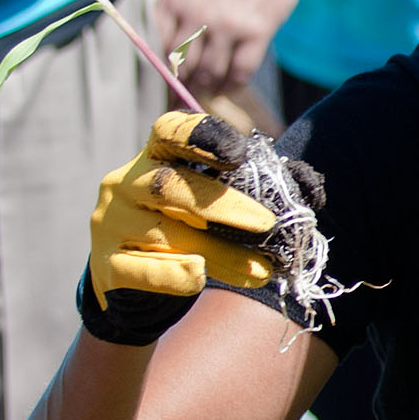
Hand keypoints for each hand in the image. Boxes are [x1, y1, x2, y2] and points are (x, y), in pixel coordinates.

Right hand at [87, 112, 280, 339]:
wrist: (140, 288)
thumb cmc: (189, 233)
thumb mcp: (217, 205)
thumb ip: (259, 190)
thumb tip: (312, 189)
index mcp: (155, 156)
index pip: (170, 131)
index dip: (203, 136)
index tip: (239, 153)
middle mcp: (126, 183)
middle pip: (169, 184)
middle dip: (222, 205)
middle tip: (267, 223)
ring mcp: (111, 224)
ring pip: (166, 234)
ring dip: (219, 253)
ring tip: (261, 270)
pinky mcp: (107, 266)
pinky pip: (141, 270)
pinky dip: (174, 274)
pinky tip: (201, 278)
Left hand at [150, 0, 308, 96]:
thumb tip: (165, 13)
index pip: (163, 47)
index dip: (167, 69)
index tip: (170, 80)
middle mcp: (196, 17)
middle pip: (183, 66)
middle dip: (183, 86)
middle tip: (184, 97)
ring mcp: (227, 26)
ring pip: (210, 73)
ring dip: (206, 88)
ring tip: (207, 94)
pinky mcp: (257, 31)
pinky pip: (241, 71)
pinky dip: (232, 84)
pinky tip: (229, 88)